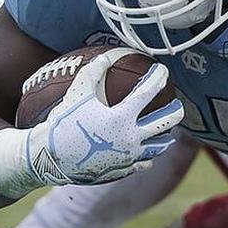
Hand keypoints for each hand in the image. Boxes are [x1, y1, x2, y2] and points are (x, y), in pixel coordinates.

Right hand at [23, 48, 182, 186]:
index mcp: (122, 116)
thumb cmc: (62, 123)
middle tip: (177, 104)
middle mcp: (131, 137)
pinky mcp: (124, 169)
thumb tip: (105, 57)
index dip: (158, 78)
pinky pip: (144, 162)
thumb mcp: (76, 94)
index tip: (163, 71)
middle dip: (176, 110)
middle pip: (166, 122)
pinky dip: (148, 156)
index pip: (149, 93)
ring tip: (166, 131)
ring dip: (165, 136)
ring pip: (160, 145)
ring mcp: (130, 156)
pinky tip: (147, 152)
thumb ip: (92, 73)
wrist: (50, 158)